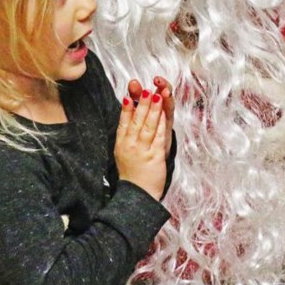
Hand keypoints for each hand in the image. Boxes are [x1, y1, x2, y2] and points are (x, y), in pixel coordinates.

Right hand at [116, 81, 170, 200]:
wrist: (138, 194)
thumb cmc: (132, 173)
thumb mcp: (122, 153)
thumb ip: (125, 135)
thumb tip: (128, 117)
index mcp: (121, 145)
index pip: (123, 124)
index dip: (126, 109)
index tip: (128, 96)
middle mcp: (130, 146)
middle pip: (136, 122)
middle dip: (141, 104)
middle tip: (145, 90)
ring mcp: (142, 151)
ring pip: (147, 127)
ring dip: (153, 110)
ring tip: (156, 96)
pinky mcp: (154, 156)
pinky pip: (158, 137)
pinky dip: (160, 124)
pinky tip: (163, 114)